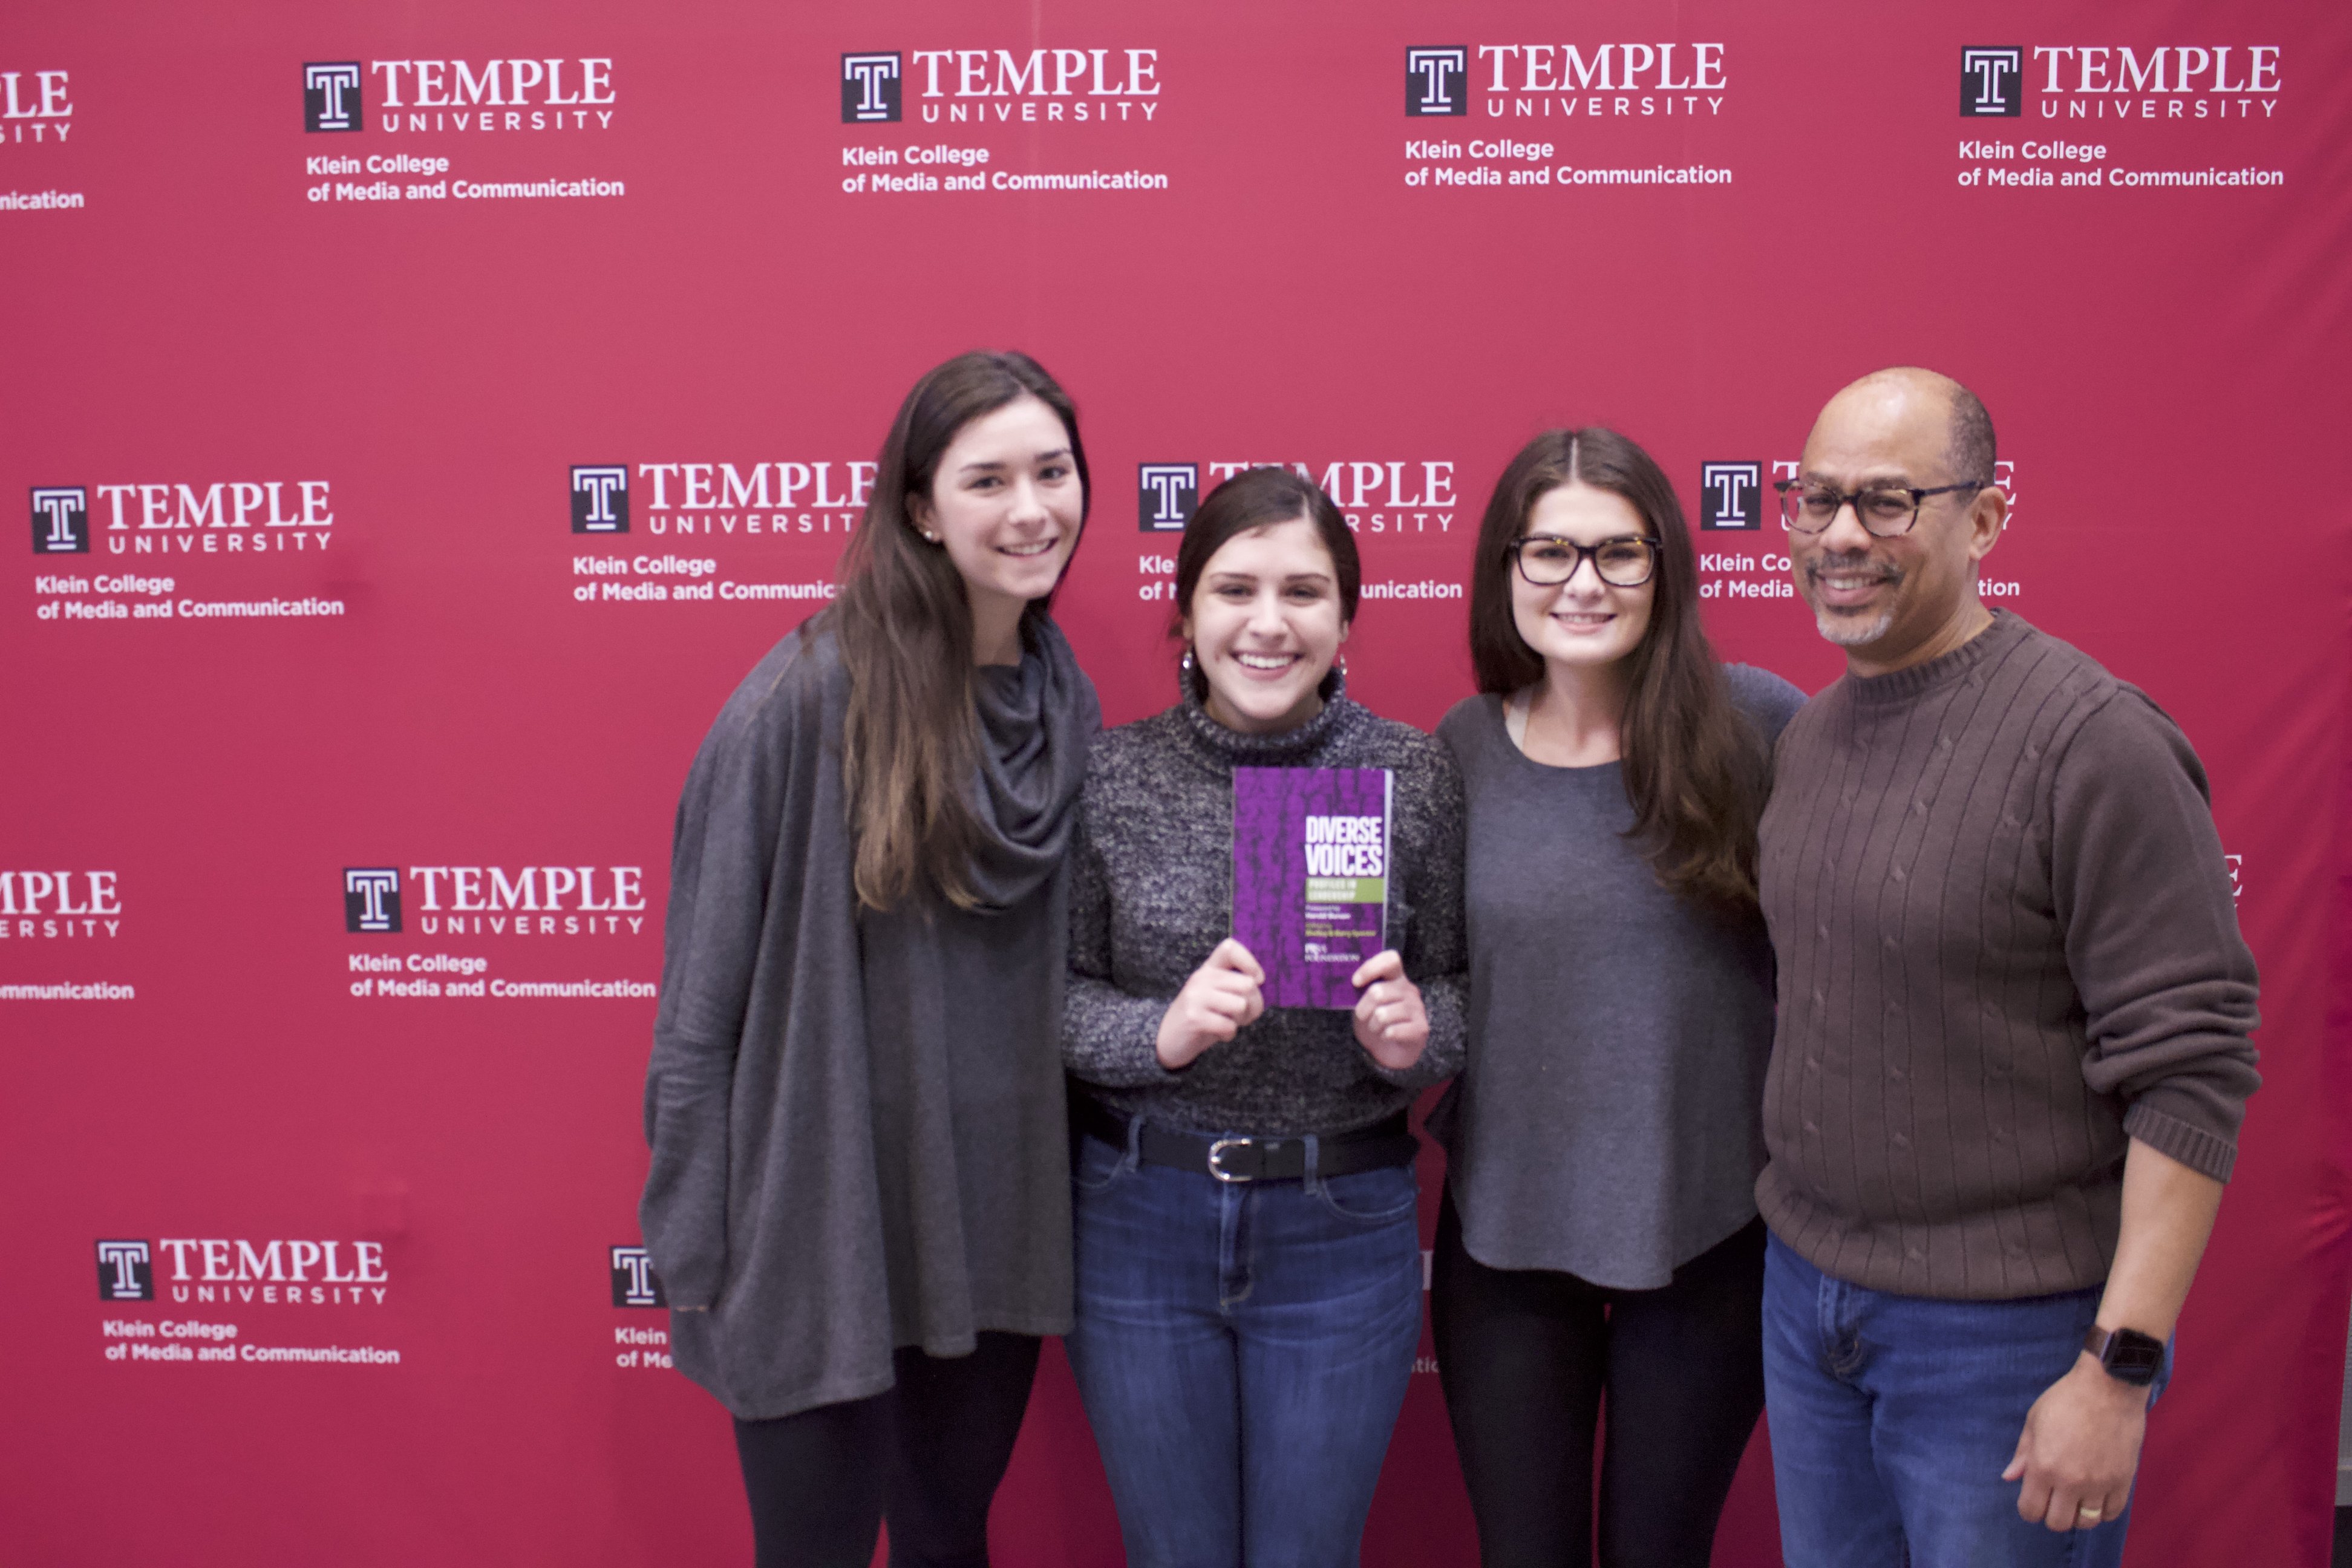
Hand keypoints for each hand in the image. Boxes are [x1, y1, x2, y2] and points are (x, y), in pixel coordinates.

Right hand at [1156, 938, 1264, 1069]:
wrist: (1167, 1039)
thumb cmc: (1201, 1016)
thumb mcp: (1217, 995)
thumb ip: (1236, 986)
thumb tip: (1258, 985)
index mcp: (1209, 969)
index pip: (1230, 947)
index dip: (1250, 962)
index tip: (1257, 980)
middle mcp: (1201, 978)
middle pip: (1248, 983)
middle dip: (1254, 1005)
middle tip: (1240, 1014)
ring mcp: (1196, 996)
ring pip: (1241, 1005)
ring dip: (1240, 1021)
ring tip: (1226, 1023)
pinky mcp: (1194, 1018)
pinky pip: (1229, 1026)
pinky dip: (1228, 1034)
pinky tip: (1217, 1033)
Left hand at [1350, 950, 1428, 1070]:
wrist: (1391, 1050)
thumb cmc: (1376, 1022)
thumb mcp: (1366, 1003)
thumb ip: (1360, 990)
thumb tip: (1346, 983)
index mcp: (1396, 978)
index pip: (1390, 960)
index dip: (1370, 968)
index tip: (1355, 982)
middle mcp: (1409, 990)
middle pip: (1378, 992)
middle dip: (1363, 1009)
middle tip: (1363, 1017)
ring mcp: (1417, 1008)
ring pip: (1382, 1014)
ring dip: (1373, 1025)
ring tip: (1376, 1027)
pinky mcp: (1421, 1028)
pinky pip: (1392, 1031)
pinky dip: (1383, 1036)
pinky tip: (1387, 1036)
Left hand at [2001, 1353, 2150, 1531]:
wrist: (2108, 1387)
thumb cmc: (2065, 1399)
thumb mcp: (2034, 1421)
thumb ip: (2022, 1454)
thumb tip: (2010, 1477)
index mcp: (2043, 1467)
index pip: (2031, 1511)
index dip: (2029, 1509)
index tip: (2033, 1499)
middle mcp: (2071, 1481)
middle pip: (2058, 1523)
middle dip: (2052, 1514)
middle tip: (2054, 1498)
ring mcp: (2099, 1483)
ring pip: (2086, 1522)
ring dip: (2078, 1515)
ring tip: (2076, 1498)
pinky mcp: (2123, 1481)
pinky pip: (2112, 1513)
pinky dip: (2102, 1510)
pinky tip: (2096, 1496)